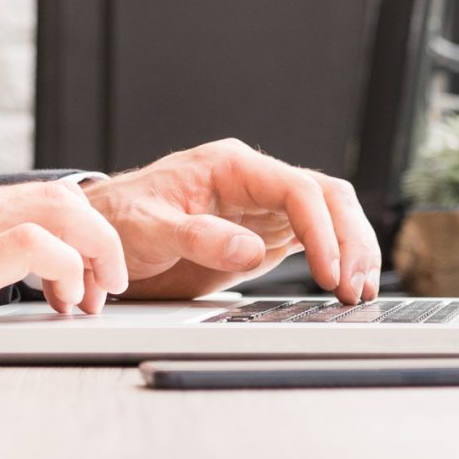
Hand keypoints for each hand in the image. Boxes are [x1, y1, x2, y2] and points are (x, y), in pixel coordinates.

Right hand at [0, 176, 128, 359]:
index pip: (30, 197)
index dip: (72, 232)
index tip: (79, 273)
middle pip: (62, 194)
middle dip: (99, 238)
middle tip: (102, 288)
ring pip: (62, 208)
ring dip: (95, 252)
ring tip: (93, 298)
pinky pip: (34, 244)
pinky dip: (65, 268)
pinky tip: (60, 303)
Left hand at [86, 139, 380, 303]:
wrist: (102, 232)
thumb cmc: (120, 219)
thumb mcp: (149, 229)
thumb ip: (199, 237)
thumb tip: (251, 251)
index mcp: (232, 167)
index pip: (297, 189)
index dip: (321, 230)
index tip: (328, 270)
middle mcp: (256, 182)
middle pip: (326, 198)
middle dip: (349, 240)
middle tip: (353, 287)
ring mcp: (263, 207)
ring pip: (328, 216)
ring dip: (350, 250)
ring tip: (356, 292)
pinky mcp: (264, 234)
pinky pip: (313, 238)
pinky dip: (334, 260)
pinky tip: (342, 286)